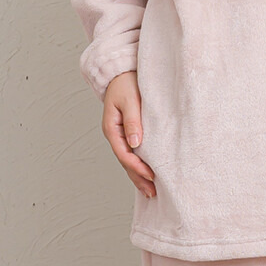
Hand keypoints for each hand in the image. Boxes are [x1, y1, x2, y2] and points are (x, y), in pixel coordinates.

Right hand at [102, 71, 156, 199]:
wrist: (122, 72)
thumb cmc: (126, 83)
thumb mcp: (129, 99)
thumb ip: (133, 120)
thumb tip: (136, 143)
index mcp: (111, 128)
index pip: (124, 154)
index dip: (137, 167)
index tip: (152, 175)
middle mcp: (115, 135)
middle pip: (126, 162)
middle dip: (138, 178)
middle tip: (153, 193)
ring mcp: (121, 136)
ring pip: (129, 160)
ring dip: (139, 176)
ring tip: (151, 191)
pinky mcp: (128, 133)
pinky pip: (133, 154)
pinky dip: (140, 166)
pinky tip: (147, 175)